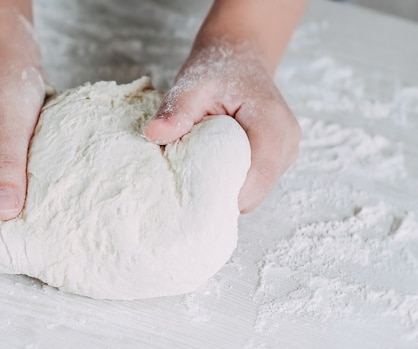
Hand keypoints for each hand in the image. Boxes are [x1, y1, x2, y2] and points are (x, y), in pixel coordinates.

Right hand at [0, 13, 46, 256]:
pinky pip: (19, 197)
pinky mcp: (6, 170)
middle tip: (52, 253)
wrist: (9, 57)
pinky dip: (35, 205)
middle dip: (14, 243)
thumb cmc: (1, 86)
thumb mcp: (4, 125)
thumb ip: (4, 167)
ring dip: (27, 224)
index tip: (30, 262)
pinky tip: (60, 210)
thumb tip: (3, 213)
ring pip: (4, 215)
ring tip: (60, 236)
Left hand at [144, 38, 299, 212]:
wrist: (240, 57)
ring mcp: (286, 152)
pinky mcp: (278, 159)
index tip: (191, 199)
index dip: (227, 196)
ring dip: (227, 189)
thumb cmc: (218, 69)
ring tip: (200, 172)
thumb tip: (154, 134)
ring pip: (255, 191)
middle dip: (222, 195)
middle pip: (256, 190)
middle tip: (188, 185)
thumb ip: (176, 110)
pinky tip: (212, 169)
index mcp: (272, 124)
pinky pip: (254, 182)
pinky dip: (232, 182)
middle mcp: (287, 142)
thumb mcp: (192, 85)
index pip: (258, 177)